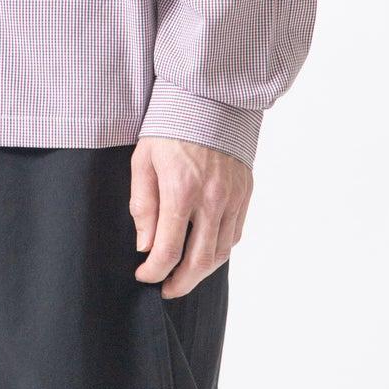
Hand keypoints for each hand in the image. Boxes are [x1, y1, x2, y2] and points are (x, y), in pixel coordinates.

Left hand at [130, 136, 251, 297]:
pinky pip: (234, 234)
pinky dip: (219, 251)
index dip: (153, 272)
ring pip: (221, 253)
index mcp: (181, 190)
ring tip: (183, 275)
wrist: (209, 99)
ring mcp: (232, 197)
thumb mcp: (143, 161)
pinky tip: (204, 251)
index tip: (143, 275)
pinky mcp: (245, 192)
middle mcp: (211, 198)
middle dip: (180, 283)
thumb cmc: (169, 127)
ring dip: (201, 272)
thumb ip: (143, 205)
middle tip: (165, 289)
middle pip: (200, 262)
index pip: (168, 250)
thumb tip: (145, 246)